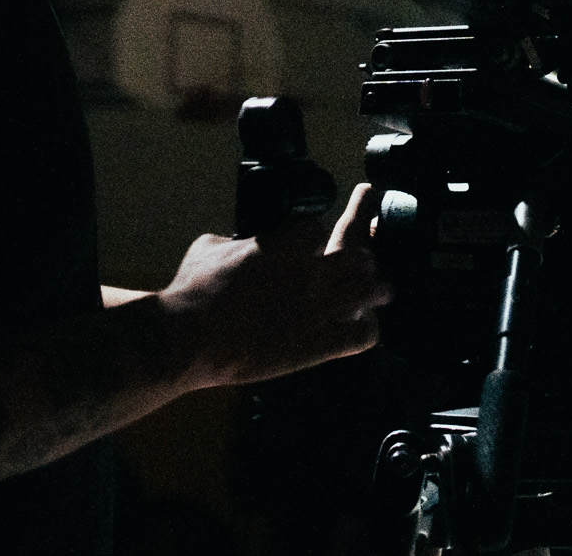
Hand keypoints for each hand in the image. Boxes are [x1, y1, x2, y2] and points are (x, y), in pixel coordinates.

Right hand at [159, 182, 391, 388]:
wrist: (190, 337)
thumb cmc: (195, 288)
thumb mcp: (211, 245)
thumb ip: (237, 240)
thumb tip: (238, 244)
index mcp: (285, 243)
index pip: (316, 227)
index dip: (313, 234)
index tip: (310, 239)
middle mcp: (311, 272)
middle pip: (356, 249)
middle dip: (362, 241)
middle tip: (373, 234)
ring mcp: (319, 309)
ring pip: (369, 288)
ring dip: (375, 285)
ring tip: (382, 286)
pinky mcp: (319, 346)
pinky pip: (362, 335)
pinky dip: (368, 328)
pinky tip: (366, 325)